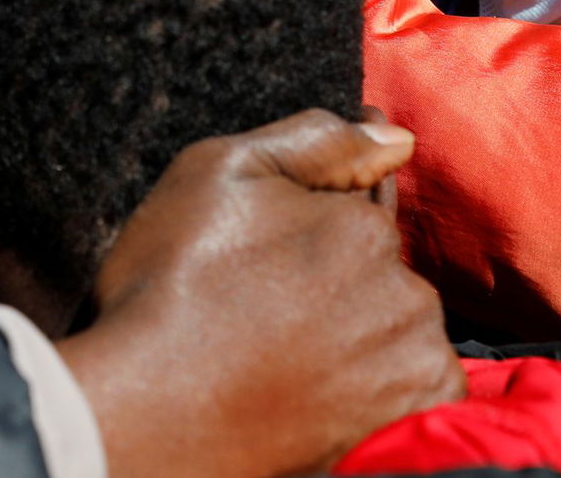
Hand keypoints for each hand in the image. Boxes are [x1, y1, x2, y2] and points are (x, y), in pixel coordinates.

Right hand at [58, 109, 462, 477]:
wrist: (148, 416)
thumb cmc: (172, 288)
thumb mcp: (223, 173)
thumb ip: (317, 142)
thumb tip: (396, 136)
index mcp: (365, 228)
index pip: (362, 205)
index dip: (321, 219)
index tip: (280, 250)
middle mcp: (406, 295)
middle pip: (380, 272)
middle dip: (339, 277)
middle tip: (266, 303)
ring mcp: (411, 367)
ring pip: (395, 331)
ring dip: (362, 333)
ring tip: (284, 351)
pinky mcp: (411, 425)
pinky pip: (413, 391)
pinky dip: (379, 391)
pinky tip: (320, 390)